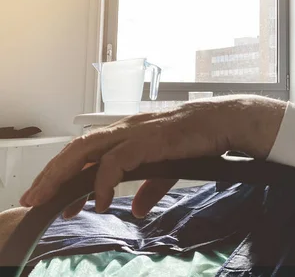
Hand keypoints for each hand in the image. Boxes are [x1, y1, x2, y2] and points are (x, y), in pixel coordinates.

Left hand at [20, 96, 284, 217]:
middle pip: (77, 148)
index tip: (52, 199)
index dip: (65, 173)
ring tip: (48, 200)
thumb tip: (137, 210)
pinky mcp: (148, 139)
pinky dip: (103, 181)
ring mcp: (136, 131)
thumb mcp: (170, 168)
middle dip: (51, 174)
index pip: (87, 151)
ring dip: (64, 175)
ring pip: (87, 150)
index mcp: (128, 133)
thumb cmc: (200, 139)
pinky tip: (101, 201)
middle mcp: (125, 129)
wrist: (224, 122)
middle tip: (33, 199)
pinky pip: (116, 160)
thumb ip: (150, 187)